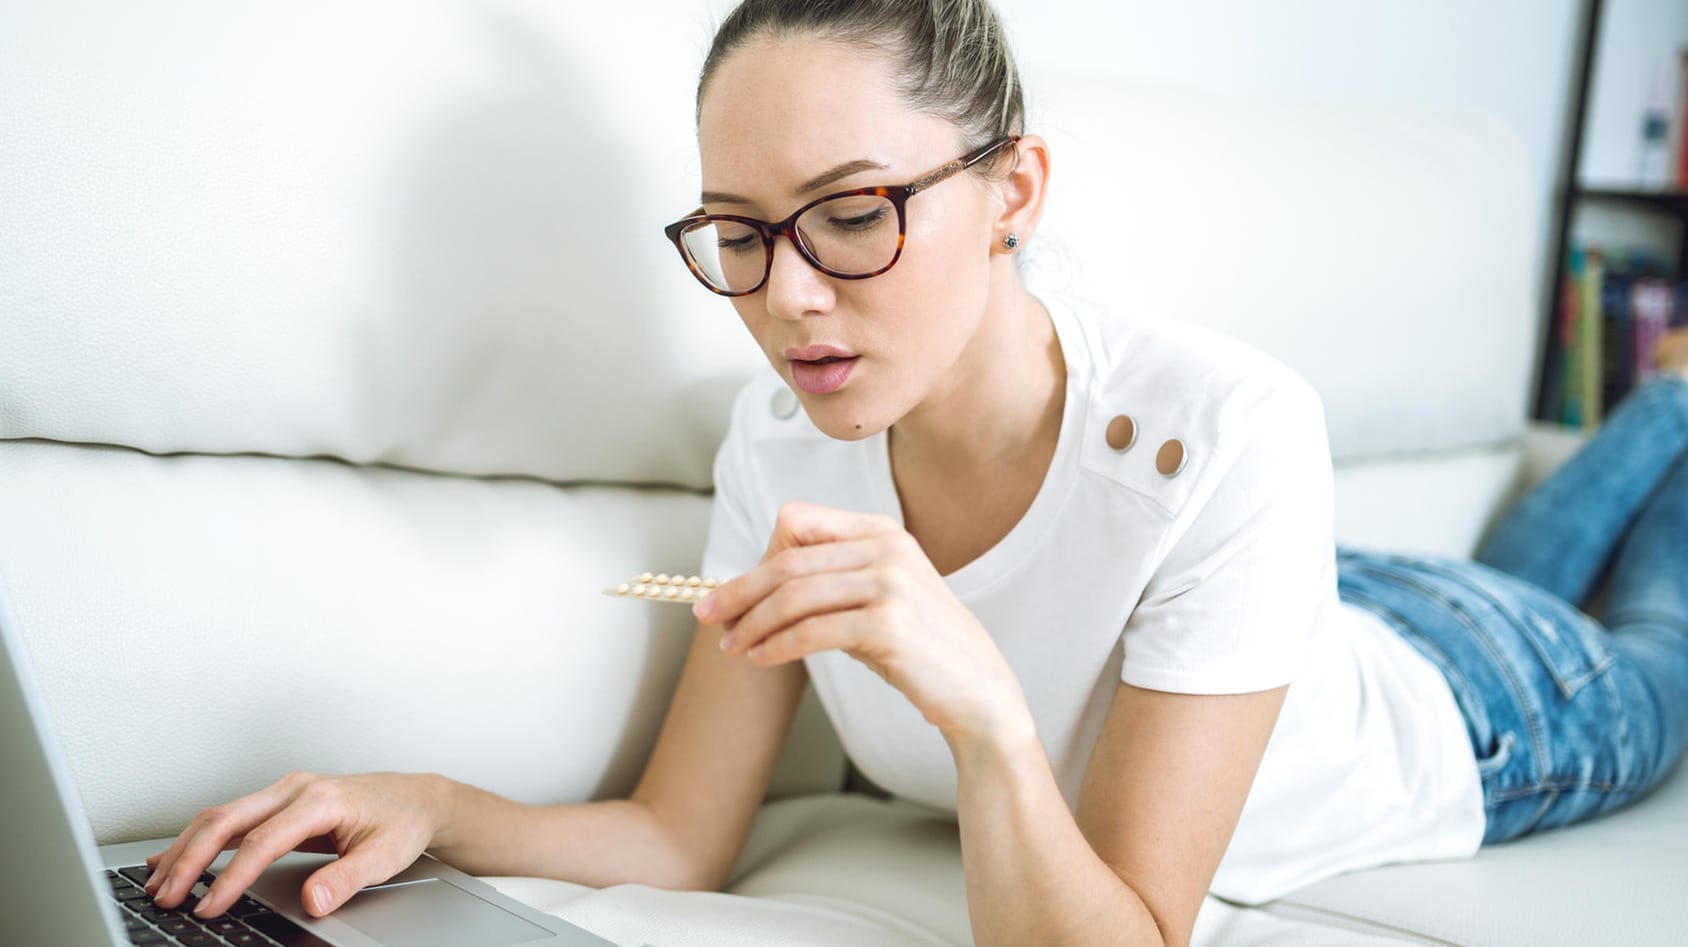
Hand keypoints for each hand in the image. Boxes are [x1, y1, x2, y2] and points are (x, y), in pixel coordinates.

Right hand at [145, 771, 448, 918]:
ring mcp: (285, 791)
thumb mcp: (385, 857)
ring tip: (159, 884)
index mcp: (320, 800)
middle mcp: (297, 788)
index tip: (209, 907)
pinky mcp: (280, 801)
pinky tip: (174, 857)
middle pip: (226, 819)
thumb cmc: (402, 823)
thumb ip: (346, 879)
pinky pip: (231, 818)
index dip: (231, 878)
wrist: (417, 800)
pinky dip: (199, 839)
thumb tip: (312, 901)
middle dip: (189, 859)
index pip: (262, 842)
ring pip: (221, 816)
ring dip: (186, 849)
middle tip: (165, 897)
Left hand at [696, 501, 1032, 741]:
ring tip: (733, 648)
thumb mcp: (875, 598)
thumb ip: (827, 582)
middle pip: (787, 560)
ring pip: (794, 596)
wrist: (977, 691)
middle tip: (707, 618)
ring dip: (752, 624)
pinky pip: (813, 631)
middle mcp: (887, 548)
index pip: (796, 521)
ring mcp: (891, 584)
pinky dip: (777, 646)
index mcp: (881, 531)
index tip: (733, 593)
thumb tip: (752, 588)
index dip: (758, 557)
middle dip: (738, 592)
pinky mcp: (890, 624)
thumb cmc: (918, 649)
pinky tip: (761, 660)